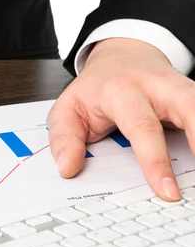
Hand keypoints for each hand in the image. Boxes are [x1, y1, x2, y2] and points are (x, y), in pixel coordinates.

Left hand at [47, 38, 194, 201]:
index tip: (166, 190)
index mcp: (120, 91)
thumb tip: (67, 168)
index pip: (142, 128)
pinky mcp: (193, 95)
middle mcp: (156, 86)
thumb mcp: (67, 110)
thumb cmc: (95, 89)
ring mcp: (180, 88)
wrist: (119, 57)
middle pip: (190, 109)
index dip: (156, 161)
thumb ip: (64, 139)